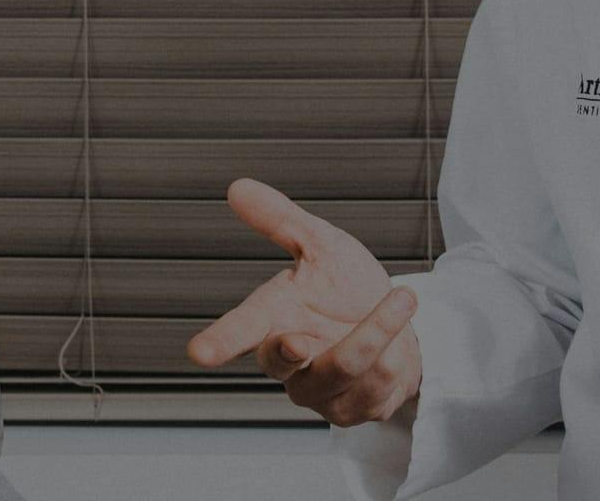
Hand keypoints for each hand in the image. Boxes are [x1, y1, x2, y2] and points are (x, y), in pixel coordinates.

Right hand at [185, 178, 422, 425]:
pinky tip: (395, 344)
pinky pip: (377, 385)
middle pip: (281, 362)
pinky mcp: (351, 411)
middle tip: (298, 339)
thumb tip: (238, 187)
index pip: (239, 329)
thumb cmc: (349, 286)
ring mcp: (317, 392)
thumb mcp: (321, 244)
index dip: (220, 341)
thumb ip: (281, 220)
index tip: (200, 352)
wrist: (399, 325)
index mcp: (273, 317)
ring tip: (399, 299)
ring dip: (380, 327)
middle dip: (292, 351)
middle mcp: (289, 361)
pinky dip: (396, 350)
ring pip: (345, 365)